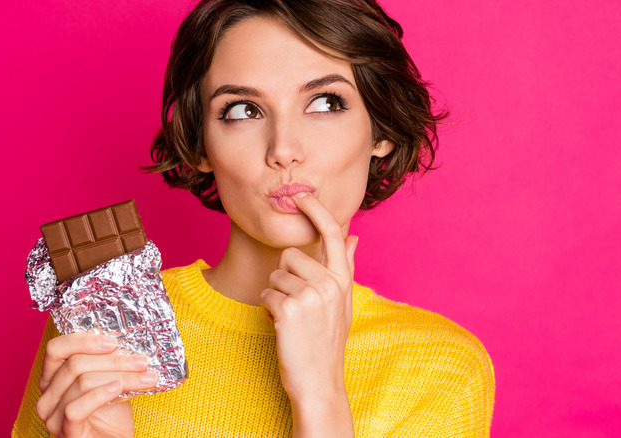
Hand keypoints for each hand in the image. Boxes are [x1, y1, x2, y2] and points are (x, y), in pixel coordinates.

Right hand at [36, 333, 156, 436]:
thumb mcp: (110, 380)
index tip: (113, 341)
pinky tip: (118, 389)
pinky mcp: (64, 432)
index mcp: (52, 377)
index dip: (84, 341)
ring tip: (145, 376)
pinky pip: (75, 408)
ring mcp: (52, 415)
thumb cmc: (111, 414)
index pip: (56, 349)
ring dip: (120, 376)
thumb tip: (121, 340)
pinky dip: (99, 395)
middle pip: (75, 364)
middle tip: (142, 361)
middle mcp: (46, 395)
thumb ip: (107, 363)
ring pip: (82, 382)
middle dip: (114, 360)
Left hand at [259, 192, 356, 435]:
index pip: (333, 233)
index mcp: (344, 280)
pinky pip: (266, 295)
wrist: (319, 382)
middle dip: (285, 277)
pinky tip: (282, 328)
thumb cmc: (327, 341)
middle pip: (290, 255)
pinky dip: (268, 311)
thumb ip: (348, 266)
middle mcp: (330, 284)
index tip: (302, 195)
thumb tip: (354, 235)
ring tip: (291, 319)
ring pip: (275, 276)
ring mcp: (310, 297)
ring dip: (276, 296)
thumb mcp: (344, 303)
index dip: (316, 209)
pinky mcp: (289, 310)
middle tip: (296, 305)